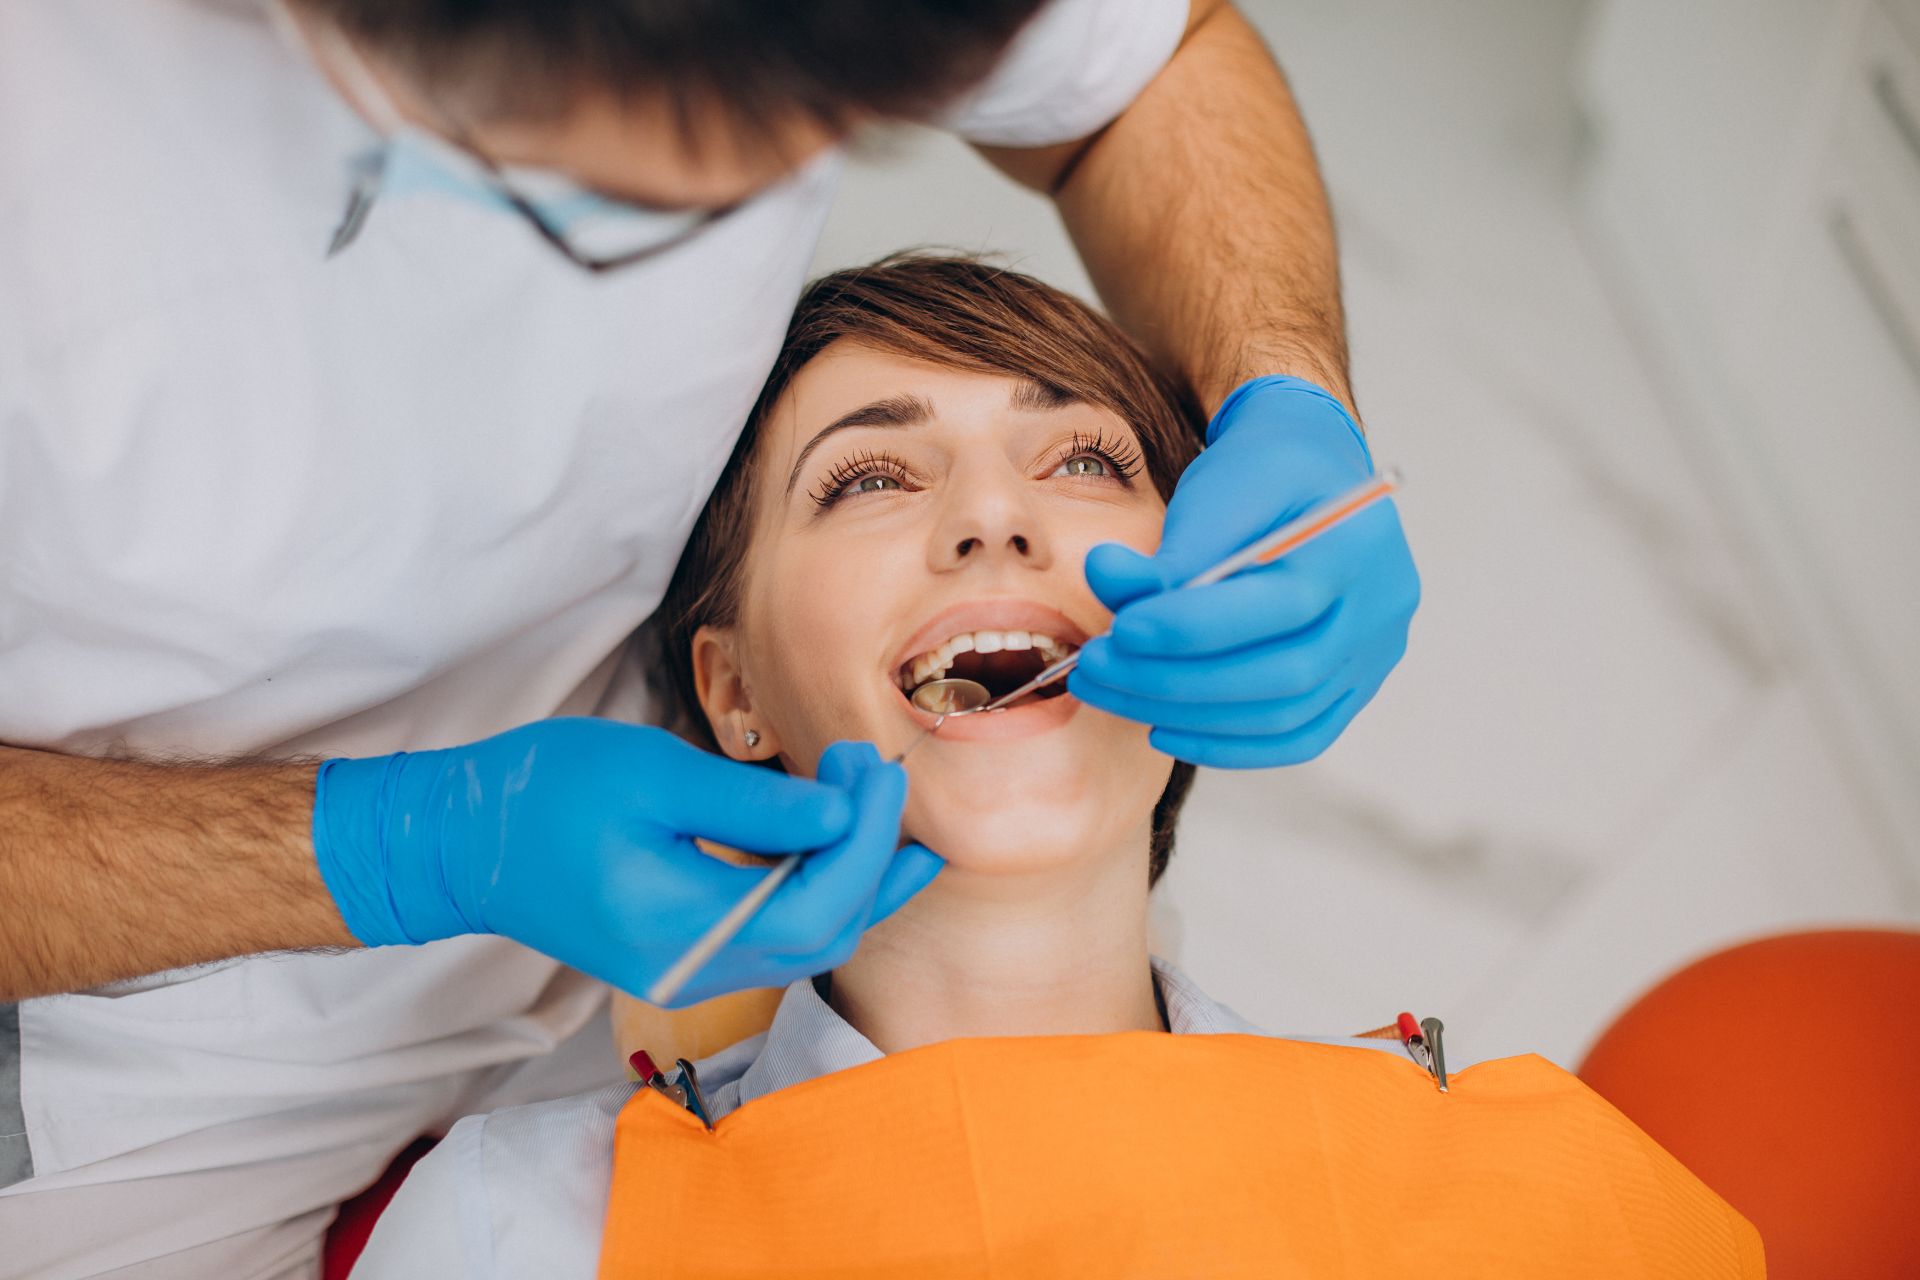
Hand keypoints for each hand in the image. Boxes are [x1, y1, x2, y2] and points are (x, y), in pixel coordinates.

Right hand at [311, 720, 942, 1005]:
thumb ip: (754, 804)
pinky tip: (841, 846)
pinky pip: (777, 941)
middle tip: (878, 773)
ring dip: (859, 881)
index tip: (877, 768)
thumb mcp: (654, 774)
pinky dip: (821, 894)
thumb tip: (845, 811)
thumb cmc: (547, 791)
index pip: (816, 903)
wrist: (464, 843)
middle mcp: (692, 967)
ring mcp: (688, 972)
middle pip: (825, 935)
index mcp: (680, 922)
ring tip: (883, 808)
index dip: (865, 839)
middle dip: (874, 857)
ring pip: (808, 945)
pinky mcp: (685, 959)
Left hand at [1071, 375, 1418, 768]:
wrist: (1310, 476)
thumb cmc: (1262, 476)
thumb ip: (1169, 548)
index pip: (1279, 605)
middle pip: (1283, 674)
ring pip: (1284, 716)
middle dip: (1175, 680)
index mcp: (1355, 545)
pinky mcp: (1354, 689)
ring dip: (1185, 716)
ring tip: (1110, 692)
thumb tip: (1104, 577)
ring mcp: (1373, 656)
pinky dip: (1226, 745)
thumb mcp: (1218, 490)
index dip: (1192, 627)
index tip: (1119, 629)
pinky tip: (1163, 728)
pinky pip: (1295, 738)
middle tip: (1095, 670)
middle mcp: (1379, 609)